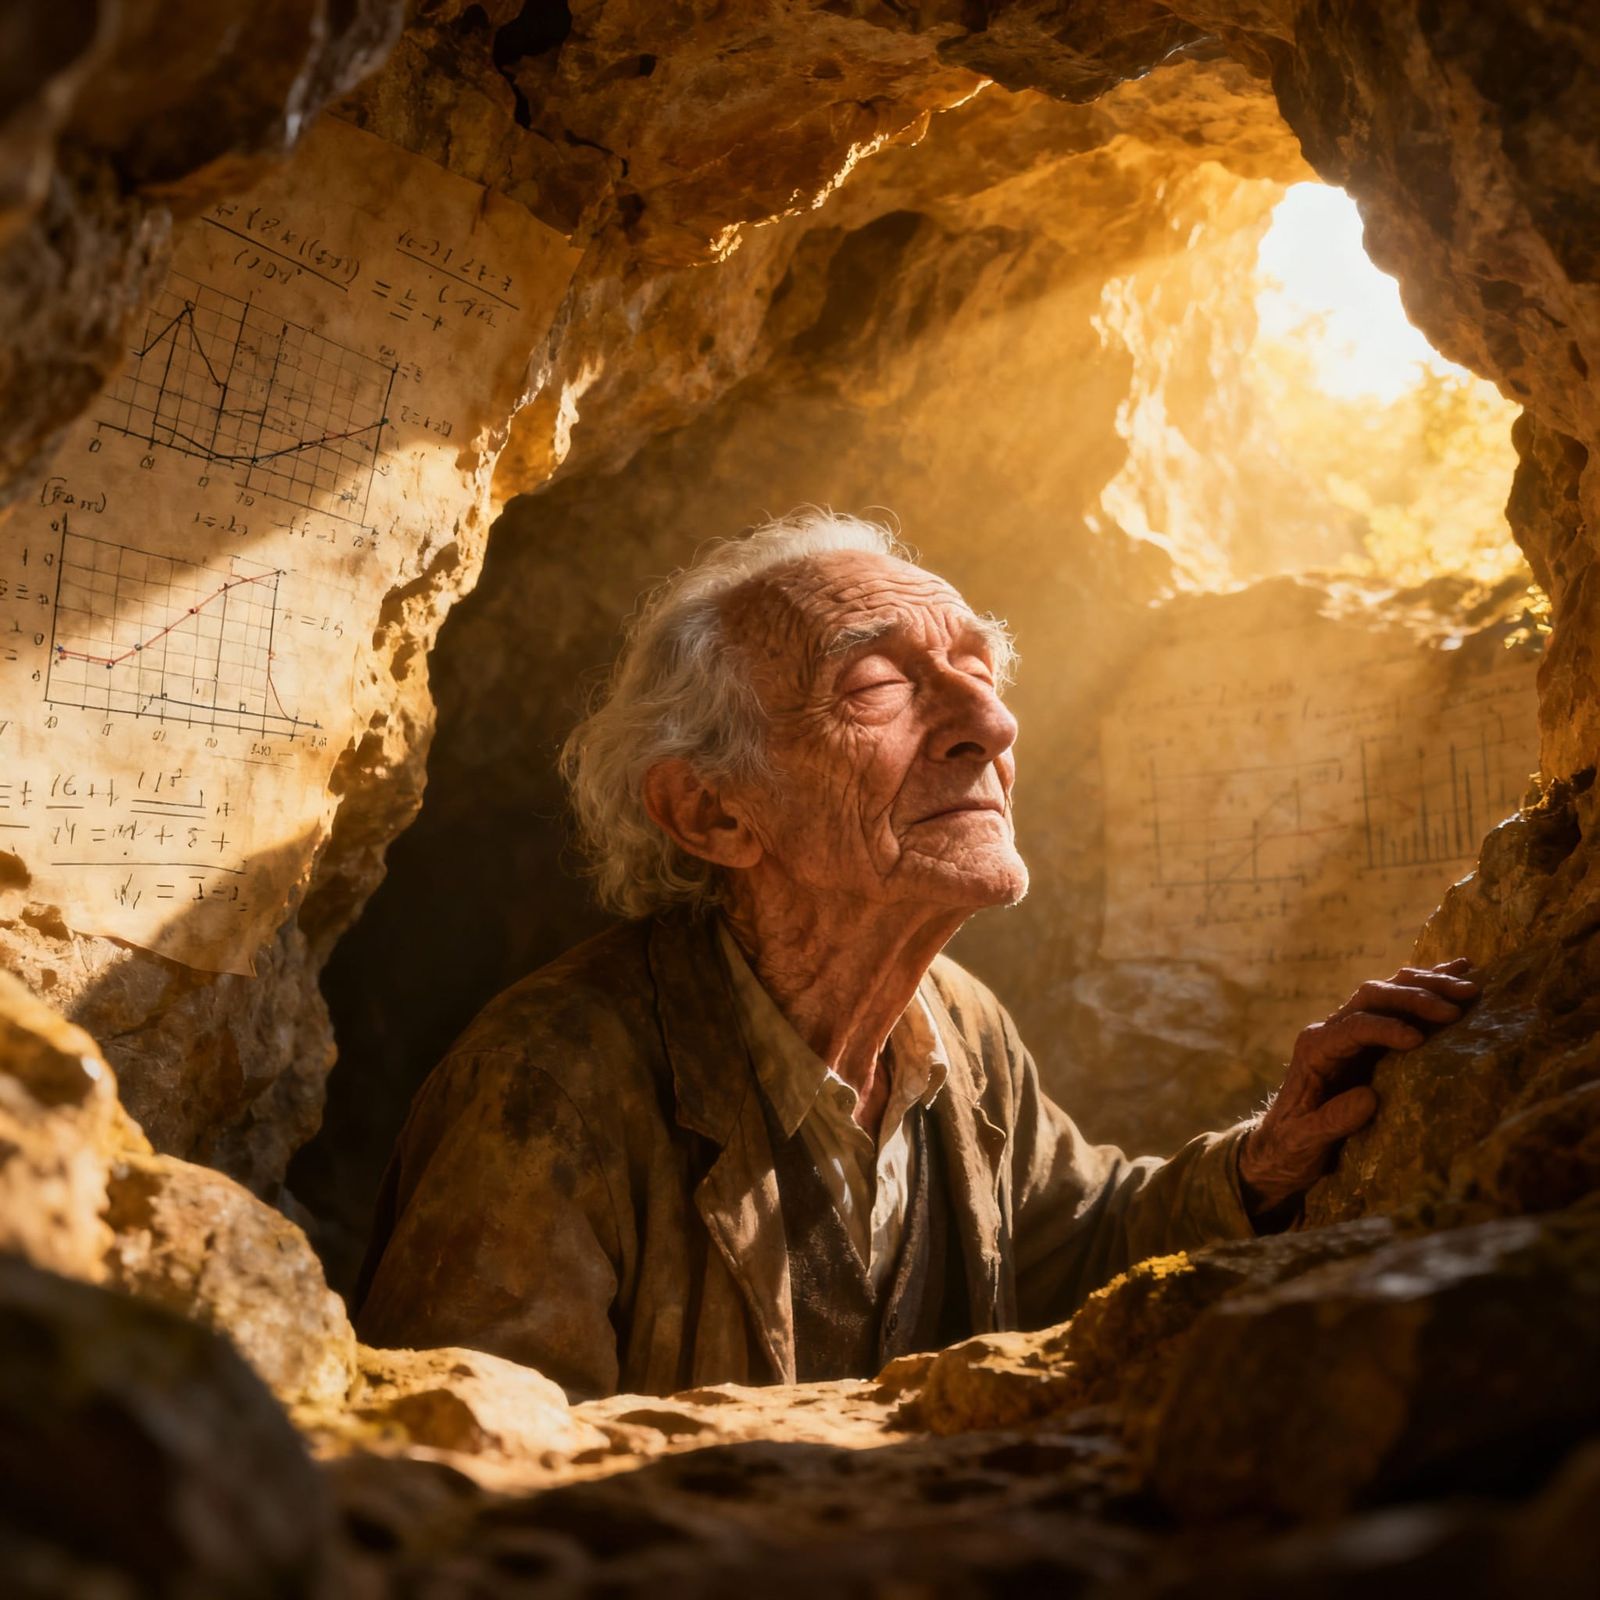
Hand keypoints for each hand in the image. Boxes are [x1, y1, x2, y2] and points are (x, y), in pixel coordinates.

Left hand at [1239, 958, 1480, 1219]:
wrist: (1282, 1145)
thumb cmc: (1292, 1145)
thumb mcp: (1304, 1140)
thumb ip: (1331, 1121)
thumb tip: (1369, 1098)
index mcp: (1315, 1049)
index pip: (1352, 1026)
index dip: (1385, 1028)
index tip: (1418, 1040)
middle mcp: (1331, 1030)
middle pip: (1373, 996)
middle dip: (1415, 996)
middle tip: (1457, 1006)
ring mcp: (1351, 1029)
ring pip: (1389, 990)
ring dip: (1428, 985)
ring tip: (1471, 988)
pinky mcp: (1371, 1035)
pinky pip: (1400, 1001)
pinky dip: (1429, 984)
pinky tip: (1461, 969)